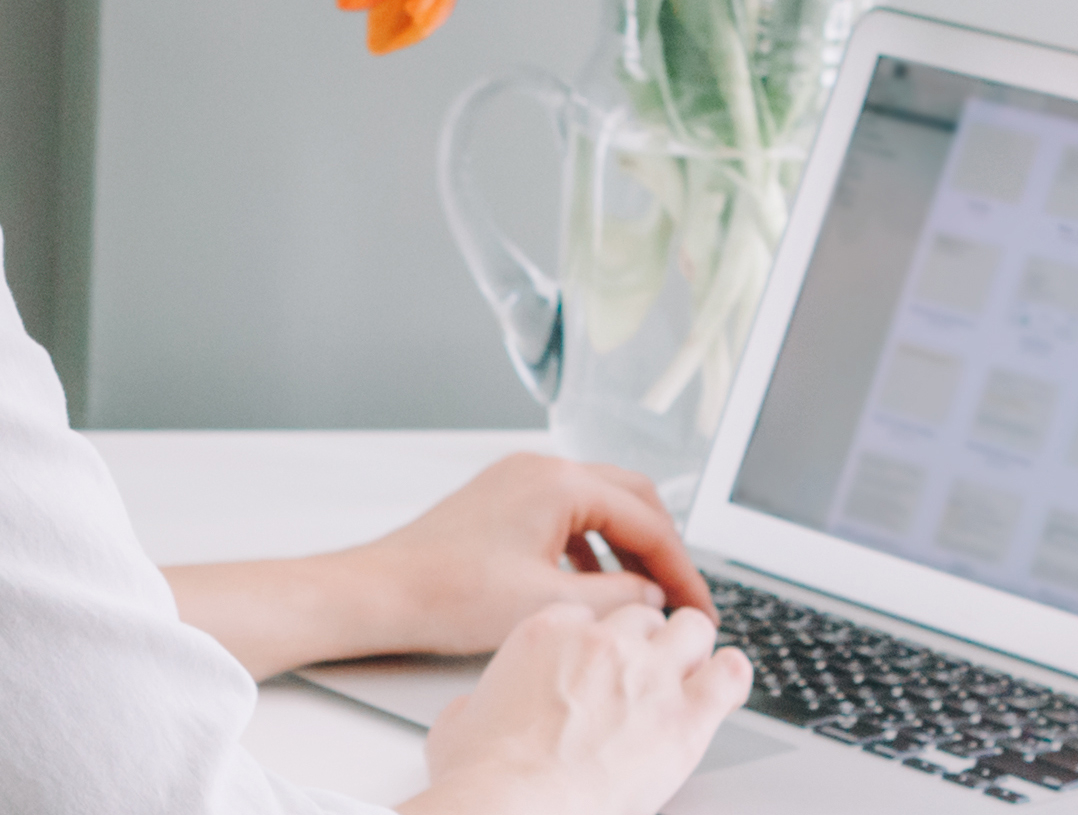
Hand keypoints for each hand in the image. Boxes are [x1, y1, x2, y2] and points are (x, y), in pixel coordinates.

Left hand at [158, 453, 711, 676]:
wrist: (378, 594)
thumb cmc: (446, 594)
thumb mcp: (548, 605)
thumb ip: (616, 599)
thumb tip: (655, 598)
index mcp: (560, 482)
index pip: (649, 520)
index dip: (683, 570)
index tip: (700, 608)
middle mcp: (541, 469)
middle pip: (633, 501)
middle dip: (662, 551)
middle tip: (682, 599)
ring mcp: (519, 482)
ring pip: (600, 509)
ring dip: (627, 552)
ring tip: (643, 599)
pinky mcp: (502, 504)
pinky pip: (567, 519)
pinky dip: (591, 552)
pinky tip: (592, 591)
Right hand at [399, 602, 749, 814]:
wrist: (513, 807)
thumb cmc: (484, 774)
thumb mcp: (459, 721)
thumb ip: (479, 702)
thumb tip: (479, 710)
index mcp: (549, 632)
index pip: (594, 615)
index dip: (602, 640)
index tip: (605, 658)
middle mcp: (604, 644)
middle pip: (645, 618)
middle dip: (649, 642)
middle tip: (649, 669)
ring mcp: (649, 675)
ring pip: (693, 630)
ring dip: (693, 649)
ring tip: (692, 671)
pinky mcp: (685, 717)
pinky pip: (730, 674)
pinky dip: (732, 676)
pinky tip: (726, 684)